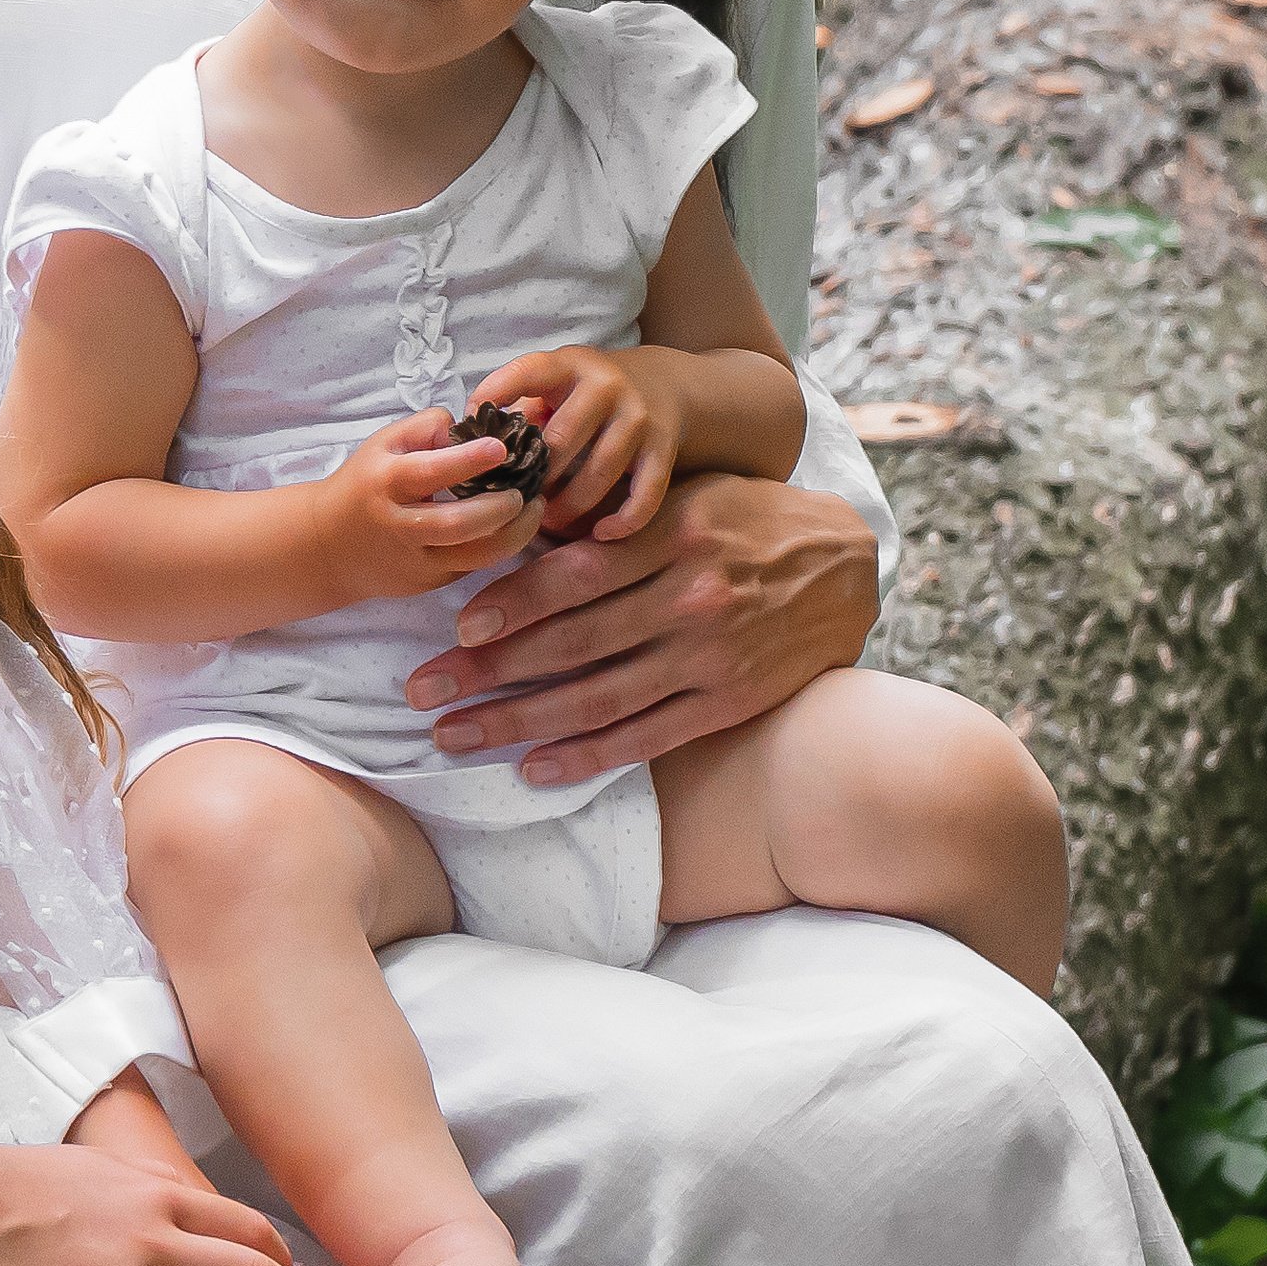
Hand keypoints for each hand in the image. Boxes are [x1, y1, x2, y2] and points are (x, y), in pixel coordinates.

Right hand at [308, 407, 542, 609]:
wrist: (327, 546)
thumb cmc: (364, 484)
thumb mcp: (383, 444)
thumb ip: (427, 428)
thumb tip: (472, 429)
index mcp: (385, 483)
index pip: (430, 472)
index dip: (468, 460)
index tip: (501, 447)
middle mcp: (399, 525)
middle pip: (457, 524)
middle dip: (500, 508)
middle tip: (527, 491)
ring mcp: (414, 560)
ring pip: (474, 557)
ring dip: (514, 535)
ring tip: (533, 512)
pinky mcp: (426, 582)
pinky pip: (471, 567)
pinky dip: (497, 547)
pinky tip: (513, 528)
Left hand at [403, 472, 880, 783]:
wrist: (843, 566)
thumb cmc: (745, 519)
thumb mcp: (685, 497)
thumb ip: (614, 522)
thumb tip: (526, 538)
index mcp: (672, 535)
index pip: (574, 576)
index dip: (510, 604)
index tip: (456, 626)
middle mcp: (689, 597)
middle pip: (570, 643)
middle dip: (487, 671)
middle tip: (423, 691)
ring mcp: (709, 657)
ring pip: (597, 698)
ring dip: (518, 722)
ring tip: (456, 735)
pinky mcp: (727, 702)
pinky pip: (645, 736)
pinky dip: (587, 755)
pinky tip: (534, 768)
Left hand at [471, 346, 685, 539]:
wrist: (666, 382)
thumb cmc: (590, 391)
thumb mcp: (557, 382)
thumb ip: (520, 405)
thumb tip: (472, 440)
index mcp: (569, 365)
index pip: (526, 373)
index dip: (494, 396)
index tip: (470, 427)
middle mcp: (605, 386)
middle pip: (560, 441)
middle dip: (535, 479)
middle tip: (515, 502)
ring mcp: (638, 417)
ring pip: (598, 474)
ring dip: (570, 507)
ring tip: (548, 521)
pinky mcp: (663, 447)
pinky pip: (645, 493)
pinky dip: (624, 521)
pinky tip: (602, 534)